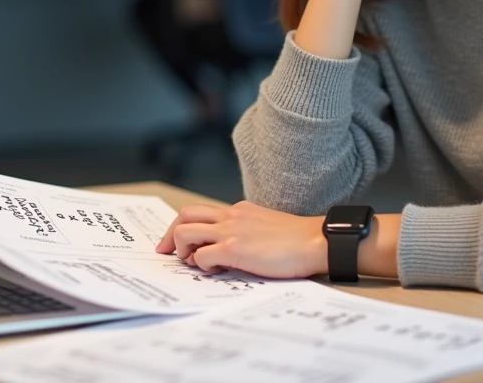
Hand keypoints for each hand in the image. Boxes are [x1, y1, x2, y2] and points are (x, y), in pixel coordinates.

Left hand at [155, 201, 326, 278]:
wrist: (315, 240)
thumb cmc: (297, 240)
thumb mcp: (265, 227)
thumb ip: (245, 232)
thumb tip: (229, 250)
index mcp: (238, 210)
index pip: (200, 212)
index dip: (183, 227)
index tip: (176, 243)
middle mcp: (230, 216)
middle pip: (184, 215)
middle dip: (169, 235)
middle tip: (166, 253)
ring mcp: (230, 231)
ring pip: (185, 232)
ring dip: (182, 250)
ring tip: (194, 263)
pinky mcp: (234, 249)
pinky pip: (201, 256)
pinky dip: (201, 265)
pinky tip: (216, 271)